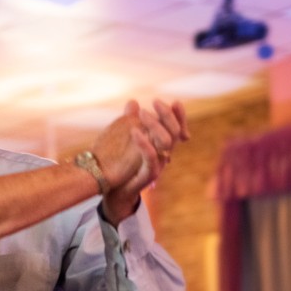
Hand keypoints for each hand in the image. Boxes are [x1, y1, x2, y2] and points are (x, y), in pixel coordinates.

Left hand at [102, 99, 189, 223]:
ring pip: (166, 143)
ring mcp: (157, 164)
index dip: (179, 115)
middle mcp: (163, 154)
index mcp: (160, 145)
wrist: (111, 188)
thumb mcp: (125, 137)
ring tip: (143, 113)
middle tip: (155, 102)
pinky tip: (135, 131)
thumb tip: (133, 102)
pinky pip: (151, 158)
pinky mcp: (149, 174)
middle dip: (167, 115)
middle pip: (174, 132)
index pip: (176, 127)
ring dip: (155, 125)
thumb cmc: (120, 163)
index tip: (176, 102)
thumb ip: (131, 120)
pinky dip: (144, 143)